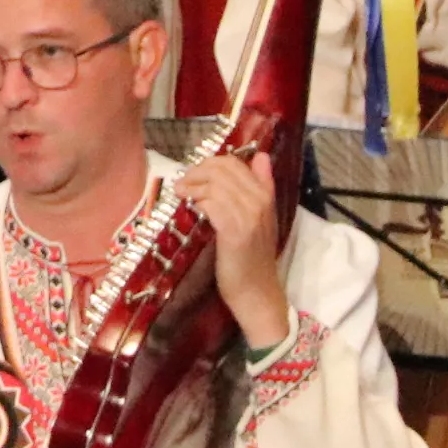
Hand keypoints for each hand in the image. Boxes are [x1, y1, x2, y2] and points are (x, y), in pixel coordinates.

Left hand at [178, 149, 291, 349]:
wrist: (256, 291)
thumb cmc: (250, 256)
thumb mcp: (258, 218)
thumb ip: (260, 187)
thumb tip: (259, 156)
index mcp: (266, 196)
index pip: (235, 163)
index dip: (208, 164)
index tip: (193, 176)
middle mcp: (260, 202)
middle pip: (222, 169)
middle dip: (196, 172)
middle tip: (182, 184)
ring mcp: (249, 216)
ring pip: (215, 184)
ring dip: (192, 186)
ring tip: (181, 194)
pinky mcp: (235, 232)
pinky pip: (212, 204)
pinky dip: (197, 202)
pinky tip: (191, 209)